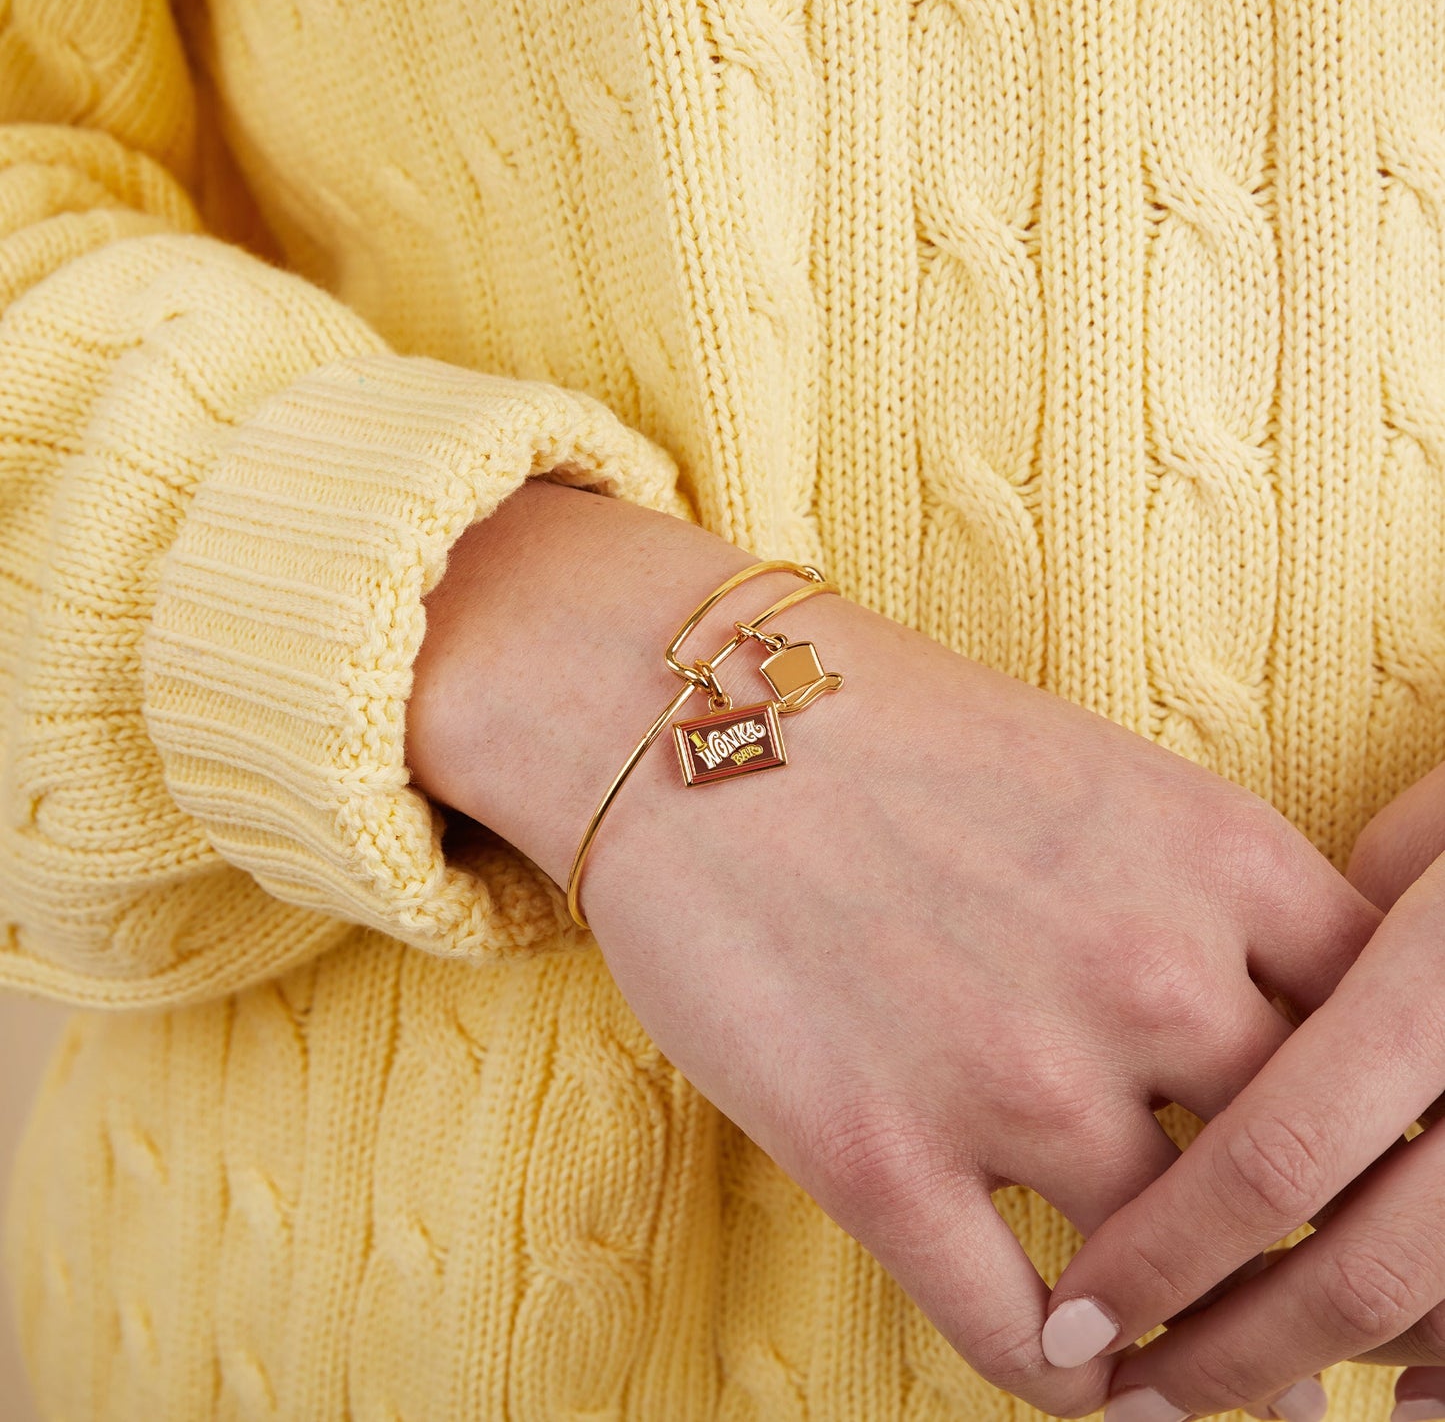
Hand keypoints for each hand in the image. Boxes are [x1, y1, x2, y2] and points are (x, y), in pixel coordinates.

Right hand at [543, 562, 1377, 1415]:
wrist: (693, 721)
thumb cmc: (896, 740)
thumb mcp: (1101, 779)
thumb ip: (1213, 905)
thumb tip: (1276, 1053)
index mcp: (1223, 860)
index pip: (1403, 1051)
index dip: (1405, 1147)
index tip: (1381, 1196)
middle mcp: (1146, 975)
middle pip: (1315, 1184)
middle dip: (1333, 1273)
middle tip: (1325, 1319)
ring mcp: (1012, 1073)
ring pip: (1181, 1288)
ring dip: (1207, 1353)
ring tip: (1199, 1365)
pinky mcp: (877, 1154)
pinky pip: (1026, 1344)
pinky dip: (1072, 1381)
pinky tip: (1074, 1363)